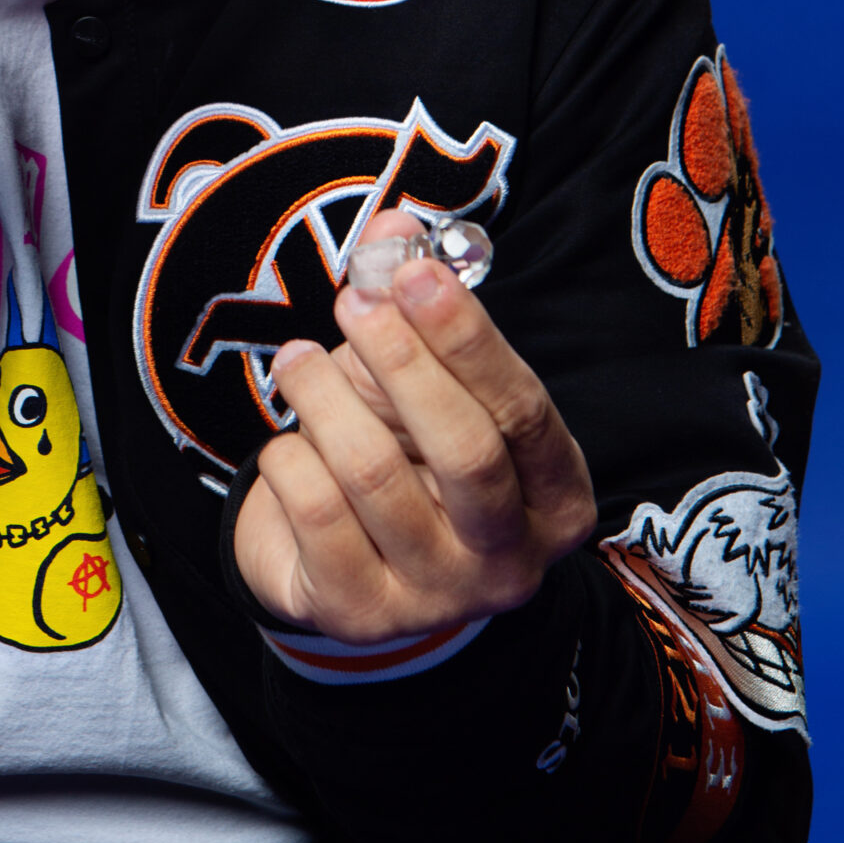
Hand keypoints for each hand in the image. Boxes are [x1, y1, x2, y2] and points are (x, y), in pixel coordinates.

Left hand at [232, 212, 596, 643]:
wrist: (346, 567)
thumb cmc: (404, 453)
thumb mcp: (422, 379)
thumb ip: (414, 302)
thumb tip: (395, 229)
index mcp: (556, 496)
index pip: (523, 410)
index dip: (468, 338)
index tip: (415, 274)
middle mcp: (510, 559)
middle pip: (466, 451)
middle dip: (403, 363)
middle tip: (353, 303)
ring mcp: (437, 598)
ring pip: (374, 475)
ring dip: (324, 396)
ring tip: (298, 360)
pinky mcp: (360, 613)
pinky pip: (312, 510)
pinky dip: (288, 455)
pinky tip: (288, 439)